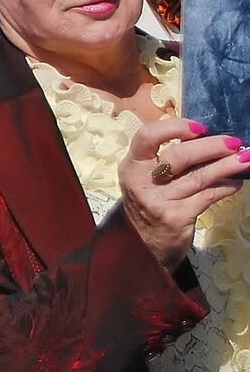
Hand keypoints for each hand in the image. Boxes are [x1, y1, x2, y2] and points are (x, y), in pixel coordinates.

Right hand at [119, 117, 248, 270]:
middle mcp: (142, 181)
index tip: (199, 127)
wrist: (141, 244)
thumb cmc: (148, 202)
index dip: (174, 128)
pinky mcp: (178, 217)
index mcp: (132, 165)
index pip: (147, 136)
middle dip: (210, 147)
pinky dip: (225, 188)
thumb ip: (166, 159)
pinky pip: (207, 197)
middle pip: (179, 157)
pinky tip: (237, 183)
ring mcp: (160, 200)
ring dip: (226, 166)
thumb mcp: (146, 178)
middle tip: (234, 143)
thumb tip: (205, 138)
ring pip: (198, 177)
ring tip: (246, 158)